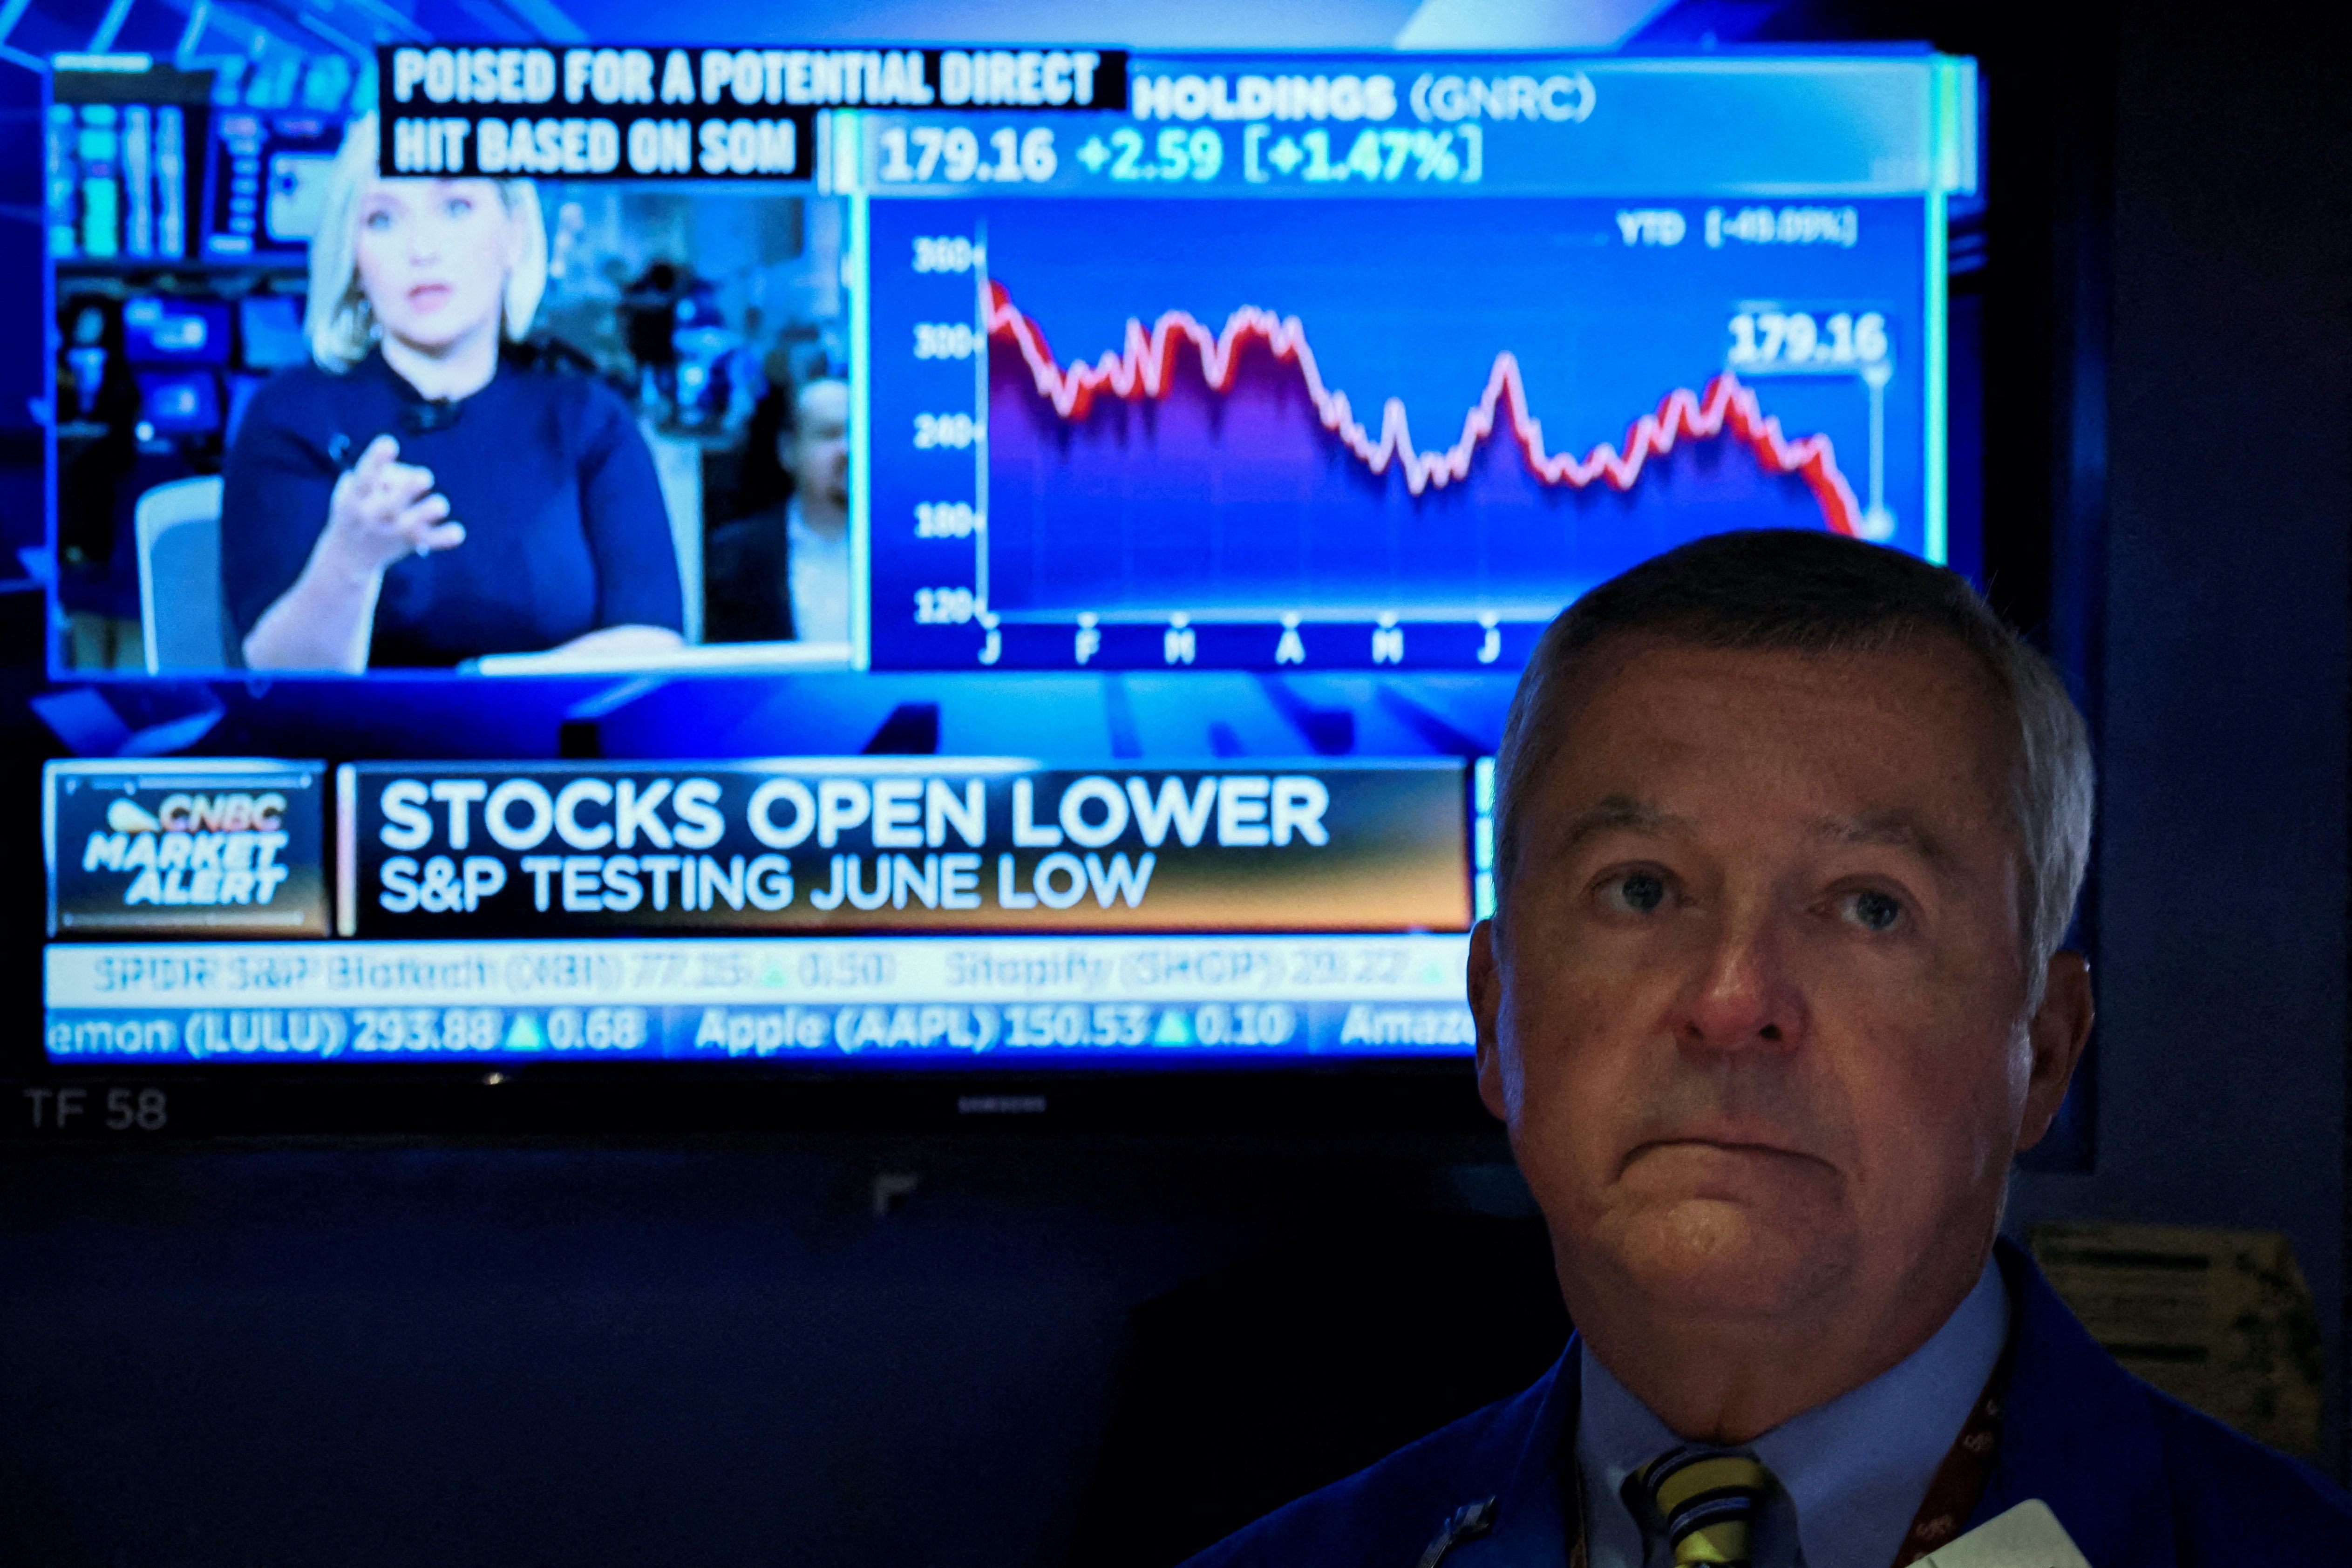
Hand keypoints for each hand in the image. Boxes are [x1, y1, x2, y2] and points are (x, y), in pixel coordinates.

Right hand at [318, 435, 464, 577]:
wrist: (349, 556)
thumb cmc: (354, 509)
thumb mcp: (350, 490)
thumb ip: (375, 474)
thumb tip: (407, 473)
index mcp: (354, 499)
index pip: (363, 478)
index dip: (376, 460)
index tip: (390, 441)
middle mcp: (373, 516)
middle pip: (391, 504)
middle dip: (408, 489)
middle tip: (426, 477)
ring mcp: (392, 532)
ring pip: (413, 523)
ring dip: (428, 512)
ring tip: (439, 505)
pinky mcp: (409, 542)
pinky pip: (429, 540)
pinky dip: (444, 538)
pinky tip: (457, 532)